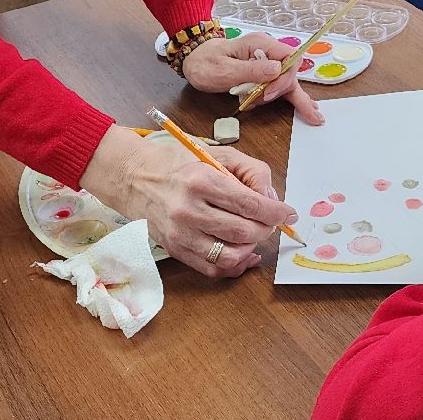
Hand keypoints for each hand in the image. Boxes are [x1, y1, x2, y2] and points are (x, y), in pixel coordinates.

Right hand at [81, 126, 297, 277]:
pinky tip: (244, 253)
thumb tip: (271, 199)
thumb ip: (251, 172)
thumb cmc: (179, 163)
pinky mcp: (175, 250)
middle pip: (245, 232)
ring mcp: (181, 234)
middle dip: (266, 228)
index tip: (288, 213)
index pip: (250, 204)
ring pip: (232, 255)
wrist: (134, 178)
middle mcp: (189, 210)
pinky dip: (235, 265)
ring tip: (254, 234)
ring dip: (252, 247)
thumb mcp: (217, 154)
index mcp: (201, 180)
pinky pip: (213, 268)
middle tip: (270, 220)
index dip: (276, 212)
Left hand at [182, 33, 323, 124]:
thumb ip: (250, 70)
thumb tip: (276, 70)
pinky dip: (291, 100)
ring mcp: (268, 63)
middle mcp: (268, 52)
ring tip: (273, 108)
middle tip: (261, 101)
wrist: (194, 61)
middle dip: (280, 90)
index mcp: (260, 44)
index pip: (288, 58)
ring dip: (280, 97)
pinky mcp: (264, 75)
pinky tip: (307, 109)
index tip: (267, 93)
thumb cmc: (205, 62)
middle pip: (290, 71)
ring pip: (288, 82)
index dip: (283, 78)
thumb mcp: (224, 69)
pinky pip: (281, 87)